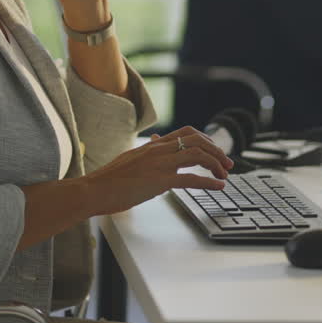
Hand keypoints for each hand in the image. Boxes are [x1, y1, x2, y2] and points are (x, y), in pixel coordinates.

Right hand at [82, 127, 234, 215]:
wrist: (93, 190)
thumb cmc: (109, 179)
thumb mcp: (130, 158)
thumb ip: (146, 151)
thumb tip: (155, 142)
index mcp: (153, 145)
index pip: (186, 132)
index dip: (205, 140)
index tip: (214, 151)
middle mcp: (158, 150)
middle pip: (197, 140)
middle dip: (216, 151)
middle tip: (227, 163)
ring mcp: (159, 164)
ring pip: (197, 155)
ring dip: (216, 164)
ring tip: (225, 175)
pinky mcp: (159, 181)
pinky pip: (191, 179)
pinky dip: (209, 182)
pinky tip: (219, 187)